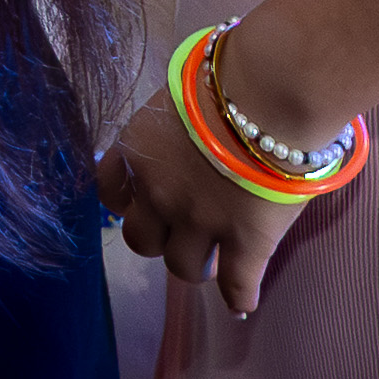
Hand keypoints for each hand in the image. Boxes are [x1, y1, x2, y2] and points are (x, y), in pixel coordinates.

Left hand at [98, 92, 316, 320]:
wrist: (270, 92)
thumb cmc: (228, 76)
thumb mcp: (181, 94)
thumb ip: (174, 126)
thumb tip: (188, 132)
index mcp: (138, 150)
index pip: (109, 192)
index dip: (128, 203)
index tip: (142, 205)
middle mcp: (159, 192)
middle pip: (142, 240)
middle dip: (161, 239)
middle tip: (186, 232)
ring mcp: (200, 221)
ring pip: (184, 267)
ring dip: (198, 265)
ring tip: (218, 260)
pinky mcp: (245, 241)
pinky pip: (236, 285)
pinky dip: (238, 297)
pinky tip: (242, 302)